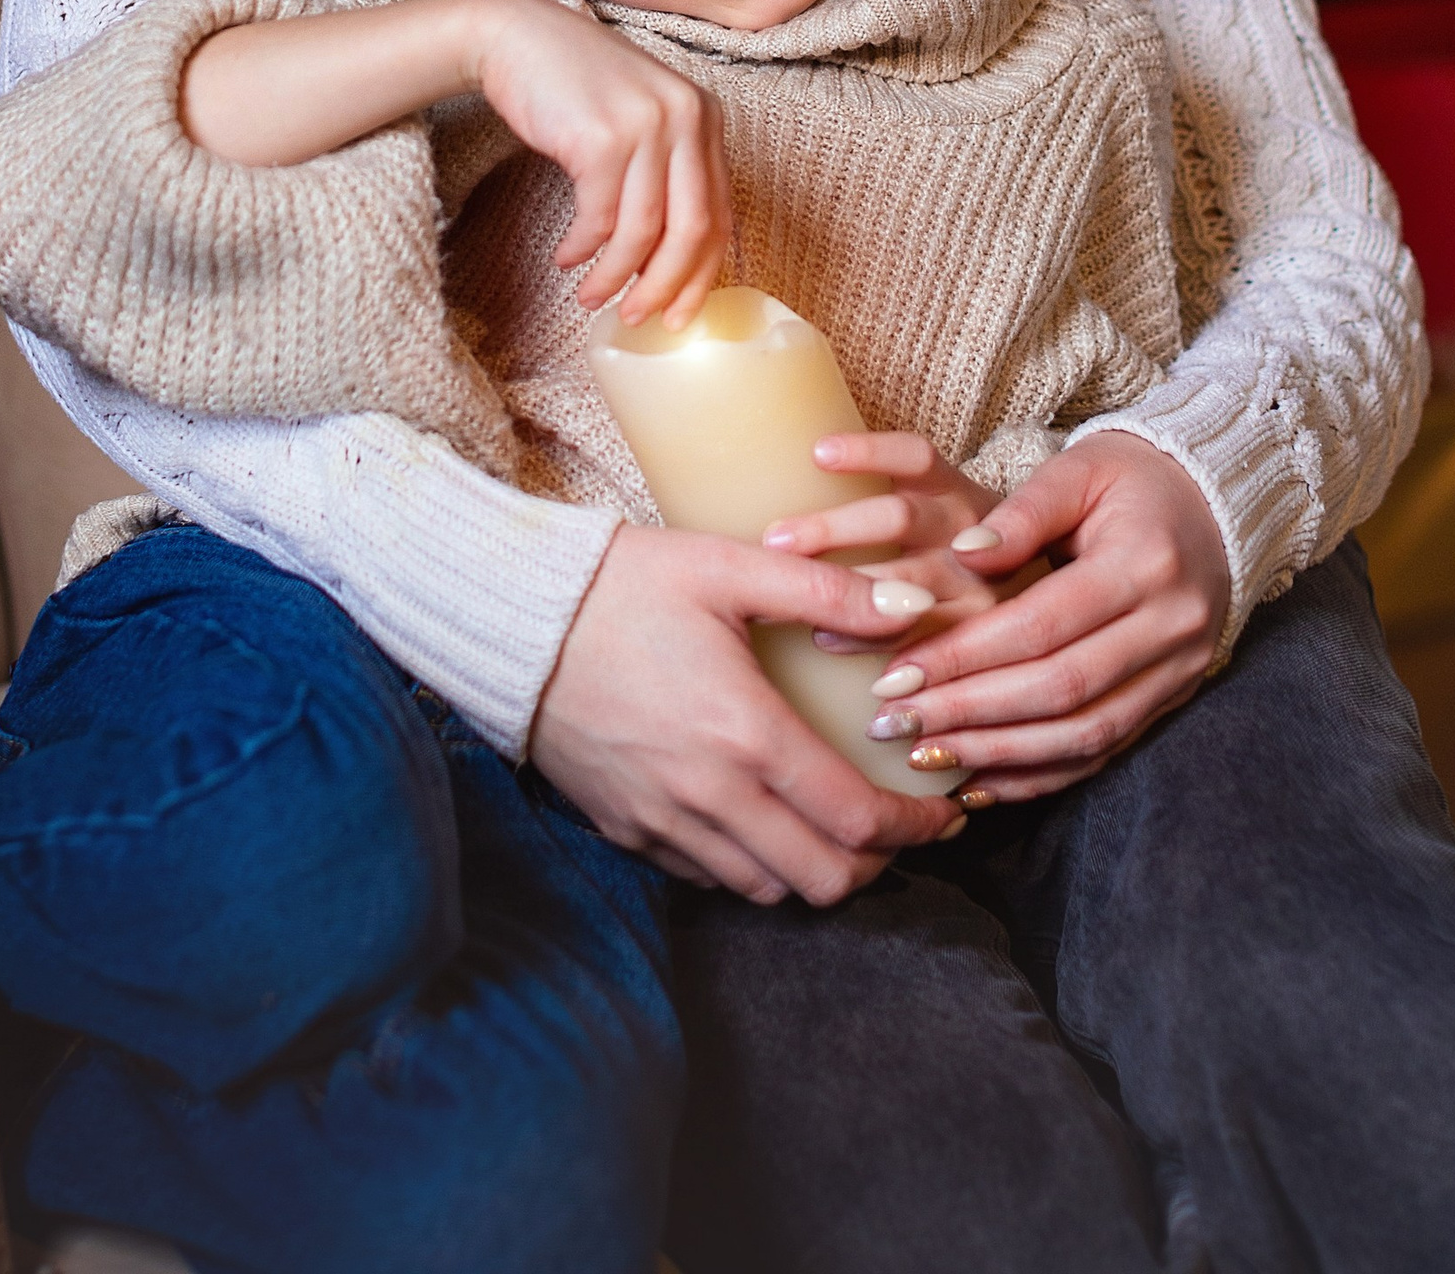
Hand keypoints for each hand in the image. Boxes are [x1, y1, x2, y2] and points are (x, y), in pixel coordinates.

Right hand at [471, 0, 730, 323]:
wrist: (517, 34)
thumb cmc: (576, 85)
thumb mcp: (640, 117)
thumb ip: (667, 171)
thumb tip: (670, 263)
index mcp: (704, 115)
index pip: (720, 214)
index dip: (701, 274)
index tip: (680, 313)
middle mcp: (686, 116)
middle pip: (692, 230)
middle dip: (665, 287)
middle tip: (639, 318)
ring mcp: (647, 125)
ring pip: (644, 233)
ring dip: (614, 276)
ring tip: (592, 297)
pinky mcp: (602, 138)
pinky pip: (600, 218)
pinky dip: (584, 248)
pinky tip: (567, 257)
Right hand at [530, 525, 969, 901]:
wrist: (510, 616)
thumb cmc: (621, 583)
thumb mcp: (727, 567)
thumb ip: (826, 590)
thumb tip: (913, 602)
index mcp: (745, 733)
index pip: (857, 820)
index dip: (916, 830)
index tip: (944, 815)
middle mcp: (709, 796)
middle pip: (822, 881)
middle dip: (876, 864)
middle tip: (896, 827)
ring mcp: (663, 822)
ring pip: (766, 888)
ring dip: (812, 869)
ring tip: (833, 824)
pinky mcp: (626, 830)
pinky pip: (708, 876)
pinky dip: (750, 865)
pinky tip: (761, 819)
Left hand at [758, 430, 1004, 641]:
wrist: (1037, 596)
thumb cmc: (954, 547)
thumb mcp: (937, 508)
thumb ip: (882, 497)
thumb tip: (786, 478)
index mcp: (954, 487)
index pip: (916, 457)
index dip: (869, 451)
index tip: (818, 454)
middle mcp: (970, 528)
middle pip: (899, 518)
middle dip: (832, 529)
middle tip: (774, 540)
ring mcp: (979, 581)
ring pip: (906, 581)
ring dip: (842, 586)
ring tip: (787, 591)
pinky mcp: (978, 629)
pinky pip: (916, 633)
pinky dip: (868, 637)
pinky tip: (825, 637)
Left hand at [853, 432, 1231, 803]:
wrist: (1213, 506)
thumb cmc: (1131, 481)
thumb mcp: (1078, 469)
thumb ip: (1021, 513)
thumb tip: (962, 555)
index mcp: (1144, 564)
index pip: (1042, 626)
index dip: (965, 656)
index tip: (895, 675)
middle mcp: (1170, 629)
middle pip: (1060, 691)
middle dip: (969, 714)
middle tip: (893, 724)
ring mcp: (1178, 673)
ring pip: (1083, 736)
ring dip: (998, 755)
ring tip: (924, 756)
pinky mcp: (1171, 701)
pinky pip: (1103, 754)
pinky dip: (1040, 776)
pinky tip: (979, 784)